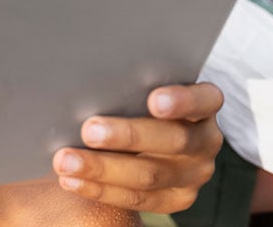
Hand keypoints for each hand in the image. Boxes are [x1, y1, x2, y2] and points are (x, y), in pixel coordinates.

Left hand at [50, 82, 222, 212]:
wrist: (146, 137)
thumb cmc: (136, 97)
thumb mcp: (143, 85)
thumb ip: (130, 84)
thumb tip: (85, 73)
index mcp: (205, 104)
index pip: (204, 99)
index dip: (182, 100)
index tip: (154, 100)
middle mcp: (206, 140)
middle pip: (172, 140)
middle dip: (127, 136)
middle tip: (88, 129)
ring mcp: (194, 174)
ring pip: (149, 176)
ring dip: (102, 168)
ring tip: (66, 160)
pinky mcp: (176, 199)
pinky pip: (136, 199)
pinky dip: (99, 189)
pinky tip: (71, 179)